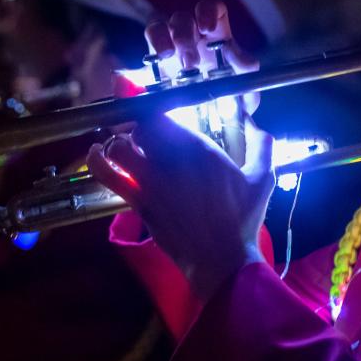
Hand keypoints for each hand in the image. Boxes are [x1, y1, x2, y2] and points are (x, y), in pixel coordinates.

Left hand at [88, 115, 275, 302]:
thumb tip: (257, 124)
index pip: (164, 112)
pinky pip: (108, 175)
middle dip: (142, 125)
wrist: (221, 259)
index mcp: (199, 149)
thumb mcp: (262, 178)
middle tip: (149, 131)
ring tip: (128, 144)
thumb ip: (261, 145)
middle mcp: (170, 159)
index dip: (154, 104)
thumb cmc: (242, 220)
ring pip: (119, 146)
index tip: (156, 102)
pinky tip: (97, 153)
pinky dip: (98, 161)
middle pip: (140, 127)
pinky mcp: (138, 201)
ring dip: (120, 141)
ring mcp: (150, 181)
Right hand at [146, 0, 259, 113]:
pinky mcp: (152, 68)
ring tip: (167, 59)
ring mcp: (169, 50)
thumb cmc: (232, 103)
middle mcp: (191, 38)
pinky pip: (144, 51)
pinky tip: (153, 66)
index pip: (211, 9)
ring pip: (158, 27)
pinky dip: (147, 52)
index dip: (208, 11)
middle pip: (181, 18)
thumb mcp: (247, 93)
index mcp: (216, 36)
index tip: (207, 29)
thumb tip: (237, 54)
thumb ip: (247, 72)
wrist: (213, 131)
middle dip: (184, 36)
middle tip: (190, 64)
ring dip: (162, 40)